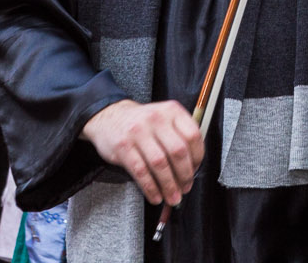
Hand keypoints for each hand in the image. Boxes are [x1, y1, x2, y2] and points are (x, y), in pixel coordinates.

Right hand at [81, 99, 203, 206]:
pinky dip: (151, 188)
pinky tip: (155, 195)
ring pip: (160, 164)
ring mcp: (138, 132)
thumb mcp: (164, 118)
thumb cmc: (142, 122)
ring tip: (172, 197)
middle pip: (178, 151)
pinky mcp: (123, 146)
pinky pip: (141, 172)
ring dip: (169, 186)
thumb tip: (193, 168)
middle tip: (185, 188)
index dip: (198, 158)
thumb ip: (180, 136)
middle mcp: (156, 118)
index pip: (193, 136)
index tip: (195, 170)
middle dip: (184, 175)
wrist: (109, 117)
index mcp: (171, 111)